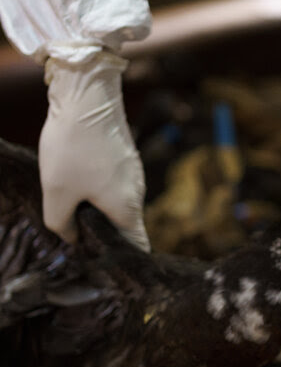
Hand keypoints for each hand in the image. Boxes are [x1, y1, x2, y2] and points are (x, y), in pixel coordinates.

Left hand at [39, 51, 149, 251]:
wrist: (88, 97)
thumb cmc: (72, 148)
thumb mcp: (56, 192)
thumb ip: (61, 224)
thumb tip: (71, 236)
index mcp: (126, 209)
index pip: (138, 247)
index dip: (124, 262)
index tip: (106, 269)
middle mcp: (137, 194)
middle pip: (126, 228)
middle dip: (104, 238)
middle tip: (75, 240)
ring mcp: (134, 175)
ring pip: (119, 206)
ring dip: (99, 213)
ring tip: (71, 210)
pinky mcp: (126, 160)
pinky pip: (116, 187)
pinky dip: (100, 194)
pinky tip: (77, 183)